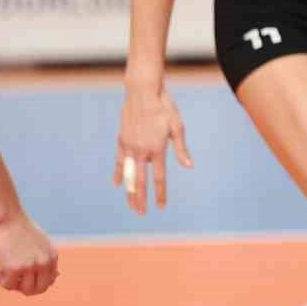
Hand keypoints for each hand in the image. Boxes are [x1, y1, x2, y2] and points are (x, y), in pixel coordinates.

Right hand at [0, 211, 58, 295]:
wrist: (7, 216)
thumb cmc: (20, 228)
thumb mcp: (40, 243)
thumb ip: (46, 260)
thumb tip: (56, 277)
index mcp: (52, 256)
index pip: (49, 282)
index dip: (35, 282)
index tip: (23, 276)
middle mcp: (44, 262)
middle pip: (38, 290)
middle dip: (25, 287)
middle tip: (14, 277)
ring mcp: (30, 266)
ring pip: (25, 290)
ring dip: (14, 284)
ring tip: (7, 271)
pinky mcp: (14, 269)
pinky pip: (8, 286)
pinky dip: (2, 280)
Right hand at [114, 83, 192, 213]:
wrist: (143, 91)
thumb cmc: (164, 107)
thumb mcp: (177, 126)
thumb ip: (181, 149)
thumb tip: (189, 166)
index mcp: (157, 148)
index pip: (159, 177)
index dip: (160, 194)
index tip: (161, 207)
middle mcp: (141, 150)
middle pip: (140, 181)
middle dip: (142, 199)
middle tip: (141, 214)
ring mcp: (129, 146)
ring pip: (127, 174)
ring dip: (129, 191)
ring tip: (131, 205)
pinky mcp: (121, 139)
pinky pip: (118, 161)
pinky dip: (118, 173)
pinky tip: (117, 185)